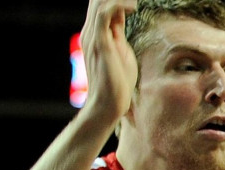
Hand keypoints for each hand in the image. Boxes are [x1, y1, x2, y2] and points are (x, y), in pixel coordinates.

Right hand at [79, 0, 138, 121]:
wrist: (108, 104)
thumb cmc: (117, 82)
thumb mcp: (121, 50)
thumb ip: (118, 32)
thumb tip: (122, 15)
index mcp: (94, 33)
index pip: (99, 4)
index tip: (133, 1)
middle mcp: (90, 32)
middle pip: (97, 0)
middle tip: (134, 0)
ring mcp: (93, 37)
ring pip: (99, 2)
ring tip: (134, 3)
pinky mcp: (100, 44)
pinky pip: (103, 14)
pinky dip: (118, 5)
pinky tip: (132, 8)